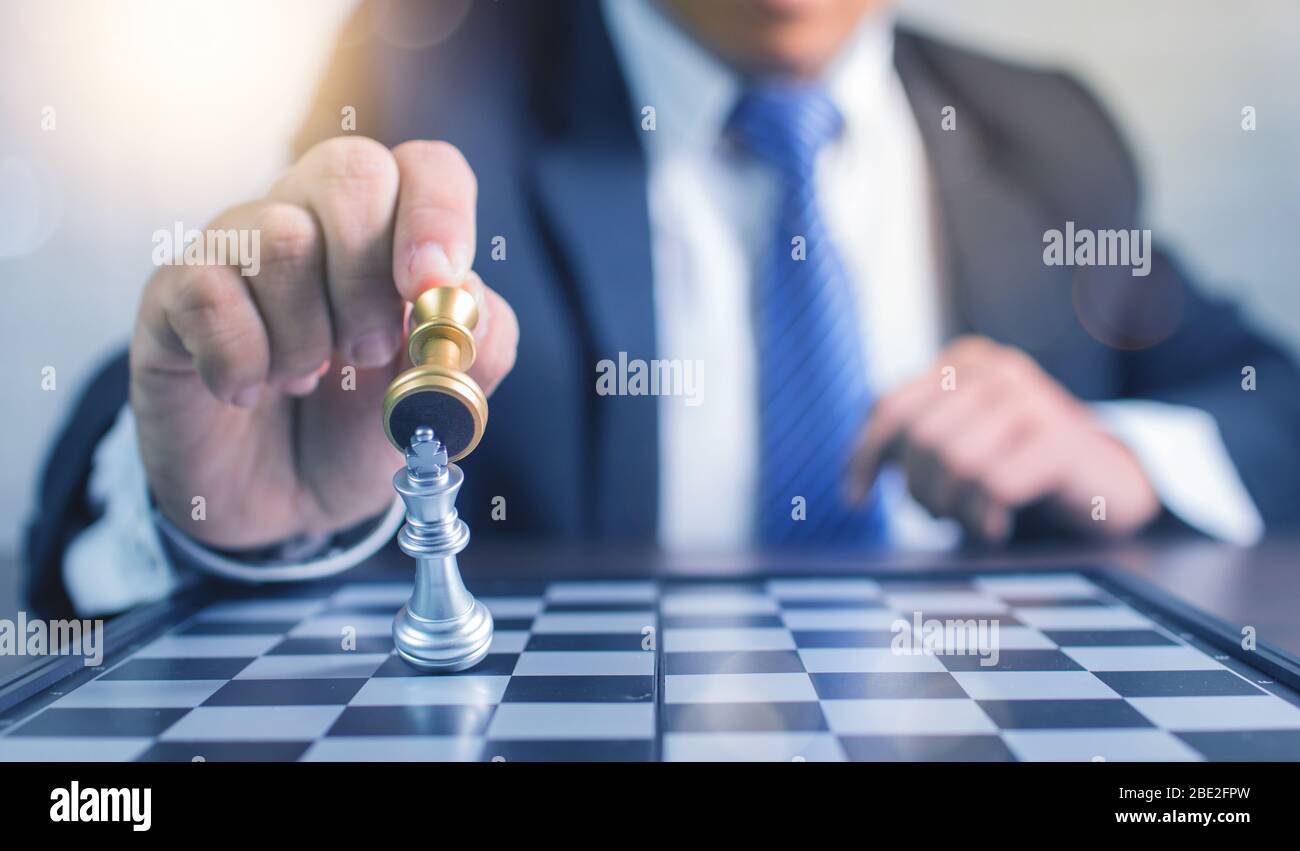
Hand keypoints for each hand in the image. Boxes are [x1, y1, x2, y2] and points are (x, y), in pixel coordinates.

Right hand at [131, 137, 517, 548]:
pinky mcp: (175, 292)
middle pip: (352, 171)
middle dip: (370, 276)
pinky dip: (241, 361)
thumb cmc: (358, 436)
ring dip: (307, 333)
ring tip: (304, 378)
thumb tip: (468, 294)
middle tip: (366, 353)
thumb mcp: (439, 407)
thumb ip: (479, 351)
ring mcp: (239, 248)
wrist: (278, 510)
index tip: (431, 288)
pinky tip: (247, 392)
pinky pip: (209, 293)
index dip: (438, 215)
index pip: (428, 168)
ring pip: (281, 235)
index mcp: (391, 236)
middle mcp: (314, 220)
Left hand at [848, 336, 1159, 542]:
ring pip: (953, 462)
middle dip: (916, 490)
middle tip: (938, 515)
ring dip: (950, 507)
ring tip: (968, 519)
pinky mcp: (1060, 441)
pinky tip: (996, 528)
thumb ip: (912, 440)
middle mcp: (996, 368)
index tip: (855, 500)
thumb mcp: (961, 438)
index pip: (890, 407)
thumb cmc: (1017, 465)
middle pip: (918, 438)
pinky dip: (983, 520)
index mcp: (964, 360)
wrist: (1106, 483)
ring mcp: (1032, 400)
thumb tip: (853, 478)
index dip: (865, 458)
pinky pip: (993, 486)